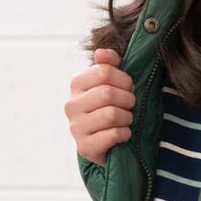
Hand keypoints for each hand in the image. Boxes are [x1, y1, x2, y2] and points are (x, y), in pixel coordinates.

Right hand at [66, 48, 134, 165]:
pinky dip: (125, 134)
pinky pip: (114, 134)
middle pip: (108, 93)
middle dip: (127, 99)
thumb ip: (108, 64)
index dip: (124, 79)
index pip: (104, 71)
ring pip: (111, 114)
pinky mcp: (85, 147)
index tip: (127, 87)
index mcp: (77, 84)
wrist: (103, 144)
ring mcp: (76, 127)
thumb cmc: (109, 107)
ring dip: (127, 117)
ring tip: (125, 120)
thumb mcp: (111, 83)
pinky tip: (122, 134)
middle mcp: (71, 105)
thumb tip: (102, 53)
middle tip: (129, 105)